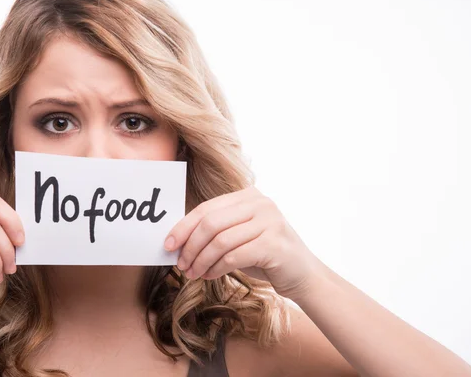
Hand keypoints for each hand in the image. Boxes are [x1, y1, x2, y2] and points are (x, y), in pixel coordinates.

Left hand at [164, 186, 323, 299]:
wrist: (302, 274)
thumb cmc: (264, 255)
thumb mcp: (238, 236)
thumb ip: (215, 230)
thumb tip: (177, 241)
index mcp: (248, 196)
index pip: (207, 208)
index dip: (183, 227)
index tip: (168, 245)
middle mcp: (260, 203)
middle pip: (211, 222)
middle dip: (190, 246)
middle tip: (181, 265)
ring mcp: (269, 221)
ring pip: (220, 241)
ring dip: (201, 261)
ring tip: (193, 274)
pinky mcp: (274, 244)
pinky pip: (233, 256)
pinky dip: (216, 268)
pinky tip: (210, 276)